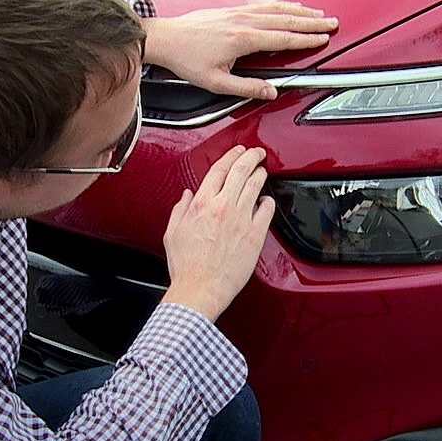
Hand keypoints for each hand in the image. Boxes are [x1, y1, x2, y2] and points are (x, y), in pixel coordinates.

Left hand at [142, 3, 338, 98]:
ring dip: (300, 11)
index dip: (306, 39)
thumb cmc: (186, 60)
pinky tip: (289, 7)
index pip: (283, 39)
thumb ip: (246, 88)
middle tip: (332, 23)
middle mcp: (243, 22)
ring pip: (277, 9)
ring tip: (318, 13)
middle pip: (286, 20)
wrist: (165, 38)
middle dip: (311, 22)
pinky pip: (264, 5)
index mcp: (243, 39)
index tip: (323, 39)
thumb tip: (271, 91)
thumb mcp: (216, 82)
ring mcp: (238, 12)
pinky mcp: (232, 9)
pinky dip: (282, 5)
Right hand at [160, 146, 274, 321]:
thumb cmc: (187, 266)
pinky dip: (268, 201)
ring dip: (260, 174)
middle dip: (251, 156)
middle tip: (257, 153)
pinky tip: (267, 200)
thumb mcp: (173, 233)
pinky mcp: (255, 235)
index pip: (219, 169)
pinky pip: (267, 210)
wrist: (201, 288)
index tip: (237, 151)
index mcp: (201, 204)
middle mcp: (223, 207)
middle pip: (241, 170)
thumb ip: (180, 210)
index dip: (231, 156)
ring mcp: (242, 219)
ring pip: (256, 186)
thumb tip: (186, 196)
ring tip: (262, 170)